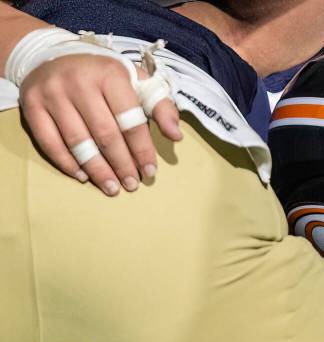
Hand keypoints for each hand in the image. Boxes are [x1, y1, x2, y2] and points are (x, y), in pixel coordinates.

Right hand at [11, 30, 180, 194]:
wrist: (52, 55)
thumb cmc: (103, 75)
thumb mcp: (136, 80)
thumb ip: (160, 105)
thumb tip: (176, 135)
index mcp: (110, 74)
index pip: (130, 120)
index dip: (141, 149)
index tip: (149, 171)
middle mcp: (79, 82)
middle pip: (105, 134)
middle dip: (121, 164)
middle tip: (131, 185)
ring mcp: (52, 93)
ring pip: (78, 142)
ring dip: (97, 170)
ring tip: (112, 188)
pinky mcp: (32, 104)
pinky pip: (49, 141)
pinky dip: (67, 163)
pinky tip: (83, 176)